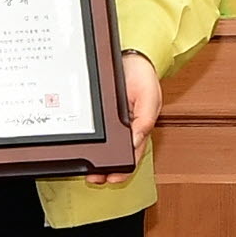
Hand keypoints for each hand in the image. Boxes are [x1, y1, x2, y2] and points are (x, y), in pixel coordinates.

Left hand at [87, 51, 164, 186]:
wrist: (130, 57)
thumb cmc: (143, 76)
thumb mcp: (149, 96)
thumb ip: (145, 119)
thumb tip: (136, 140)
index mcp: (140, 127)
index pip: (133, 154)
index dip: (124, 168)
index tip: (112, 178)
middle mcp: (127, 128)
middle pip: (117, 156)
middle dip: (106, 171)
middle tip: (95, 179)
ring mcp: (115, 123)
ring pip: (107, 149)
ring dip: (98, 162)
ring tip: (89, 173)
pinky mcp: (104, 117)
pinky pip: (99, 134)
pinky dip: (92, 145)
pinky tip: (86, 151)